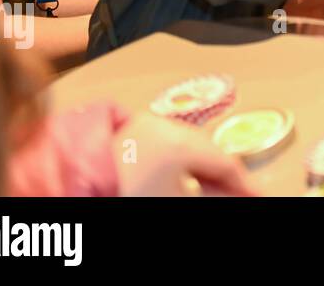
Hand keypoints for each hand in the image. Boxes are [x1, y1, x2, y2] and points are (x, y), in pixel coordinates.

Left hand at [114, 114, 258, 196]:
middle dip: (220, 173)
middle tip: (234, 191)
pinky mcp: (119, 132)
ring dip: (197, 167)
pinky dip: (173, 160)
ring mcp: (138, 125)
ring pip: (182, 144)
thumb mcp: (175, 200)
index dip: (244, 182)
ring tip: (205, 187)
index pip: (225, 161)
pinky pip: (160, 143)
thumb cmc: (120, 193)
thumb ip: (214, 195)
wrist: (67, 187)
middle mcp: (161, 125)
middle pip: (205, 149)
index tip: (255, 194)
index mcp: (179, 139)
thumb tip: (237, 195)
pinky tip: (174, 176)